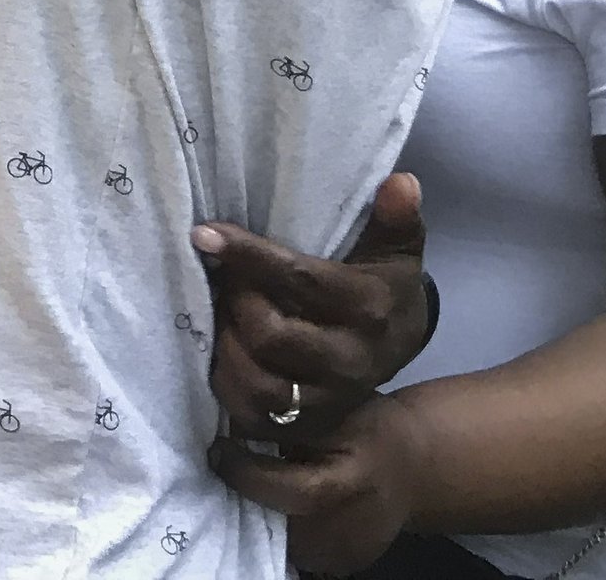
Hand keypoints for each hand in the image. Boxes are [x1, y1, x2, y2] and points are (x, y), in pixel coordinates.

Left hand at [196, 171, 430, 445]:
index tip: (204, 234)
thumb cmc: (381, 287)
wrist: (397, 350)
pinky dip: (226, 384)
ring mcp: (329, 399)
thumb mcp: (394, 250)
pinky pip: (252, 416)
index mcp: (370, 309)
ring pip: (259, 384)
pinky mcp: (306, 425)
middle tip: (217, 279)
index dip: (248, 256)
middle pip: (271, 335)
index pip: (299, 280)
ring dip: (225, 346)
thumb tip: (402, 181)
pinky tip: (218, 350)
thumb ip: (394, 217)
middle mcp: (352, 360)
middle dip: (235, 302)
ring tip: (217, 313)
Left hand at [212, 391, 427, 575]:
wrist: (416, 467)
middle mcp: (351, 530)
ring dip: (260, 512)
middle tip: (226, 464)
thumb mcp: (334, 411)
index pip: (290, 490)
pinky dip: (281, 526)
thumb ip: (287, 422)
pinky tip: (276, 501)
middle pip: (277, 520)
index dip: (246, 472)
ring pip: (281, 539)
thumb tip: (232, 423)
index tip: (218, 449)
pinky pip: (297, 550)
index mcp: (352, 484)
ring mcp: (347, 556)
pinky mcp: (342, 566)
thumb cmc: (371, 429)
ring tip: (249, 481)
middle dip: (245, 494)